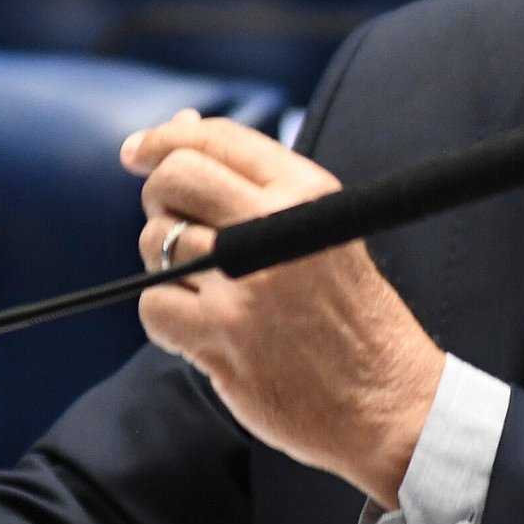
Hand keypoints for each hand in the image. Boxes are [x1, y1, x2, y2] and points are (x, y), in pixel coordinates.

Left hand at [122, 111, 445, 508]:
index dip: (163, 138)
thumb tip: (177, 124)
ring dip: (164, 266)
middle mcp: (275, 226)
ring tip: (208, 291)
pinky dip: (167, 318)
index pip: (216, 139)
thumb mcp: (319, 227)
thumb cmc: (349, 313)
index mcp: (306, 191)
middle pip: (174, 179)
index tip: (137, 151)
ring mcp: (245, 282)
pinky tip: (204, 332)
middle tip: (171, 225)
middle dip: (157, 198)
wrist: (387, 400)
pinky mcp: (221, 335)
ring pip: (156, 242)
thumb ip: (253, 180)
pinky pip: (153, 303)